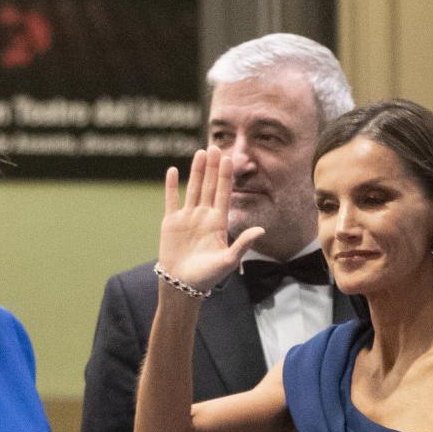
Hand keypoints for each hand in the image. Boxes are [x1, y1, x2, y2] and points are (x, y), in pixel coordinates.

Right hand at [158, 145, 264, 294]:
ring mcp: (187, 218)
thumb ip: (243, 244)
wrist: (183, 285)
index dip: (226, 176)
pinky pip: (171, 200)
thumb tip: (261, 231)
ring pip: (193, 188)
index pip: (223, 194)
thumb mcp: (228, 261)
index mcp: (218, 223)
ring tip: (200, 153)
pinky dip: (171, 186)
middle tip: (215, 147)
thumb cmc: (207, 277)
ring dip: (196, 171)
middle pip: (209, 187)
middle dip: (213, 168)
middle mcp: (204, 216)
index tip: (229, 158)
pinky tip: (171, 170)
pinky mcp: (171, 222)